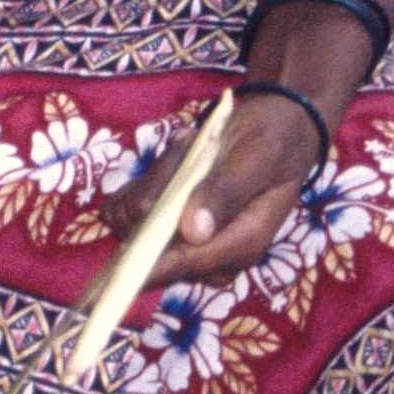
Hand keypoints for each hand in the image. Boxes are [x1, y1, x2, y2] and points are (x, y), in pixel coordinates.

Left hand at [109, 89, 324, 292]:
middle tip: (188, 144)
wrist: (275, 129)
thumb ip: (228, 193)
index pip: (186, 264)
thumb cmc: (272, 143)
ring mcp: (184, 242)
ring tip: (188, 144)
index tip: (119, 258)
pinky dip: (141, 179)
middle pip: (151, 243)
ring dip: (153, 177)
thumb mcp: (258, 158)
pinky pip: (125, 211)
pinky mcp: (163, 225)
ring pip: (133, 221)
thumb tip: (194, 233)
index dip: (148, 265)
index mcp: (241, 246)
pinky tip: (173, 157)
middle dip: (157, 190)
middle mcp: (209, 254)